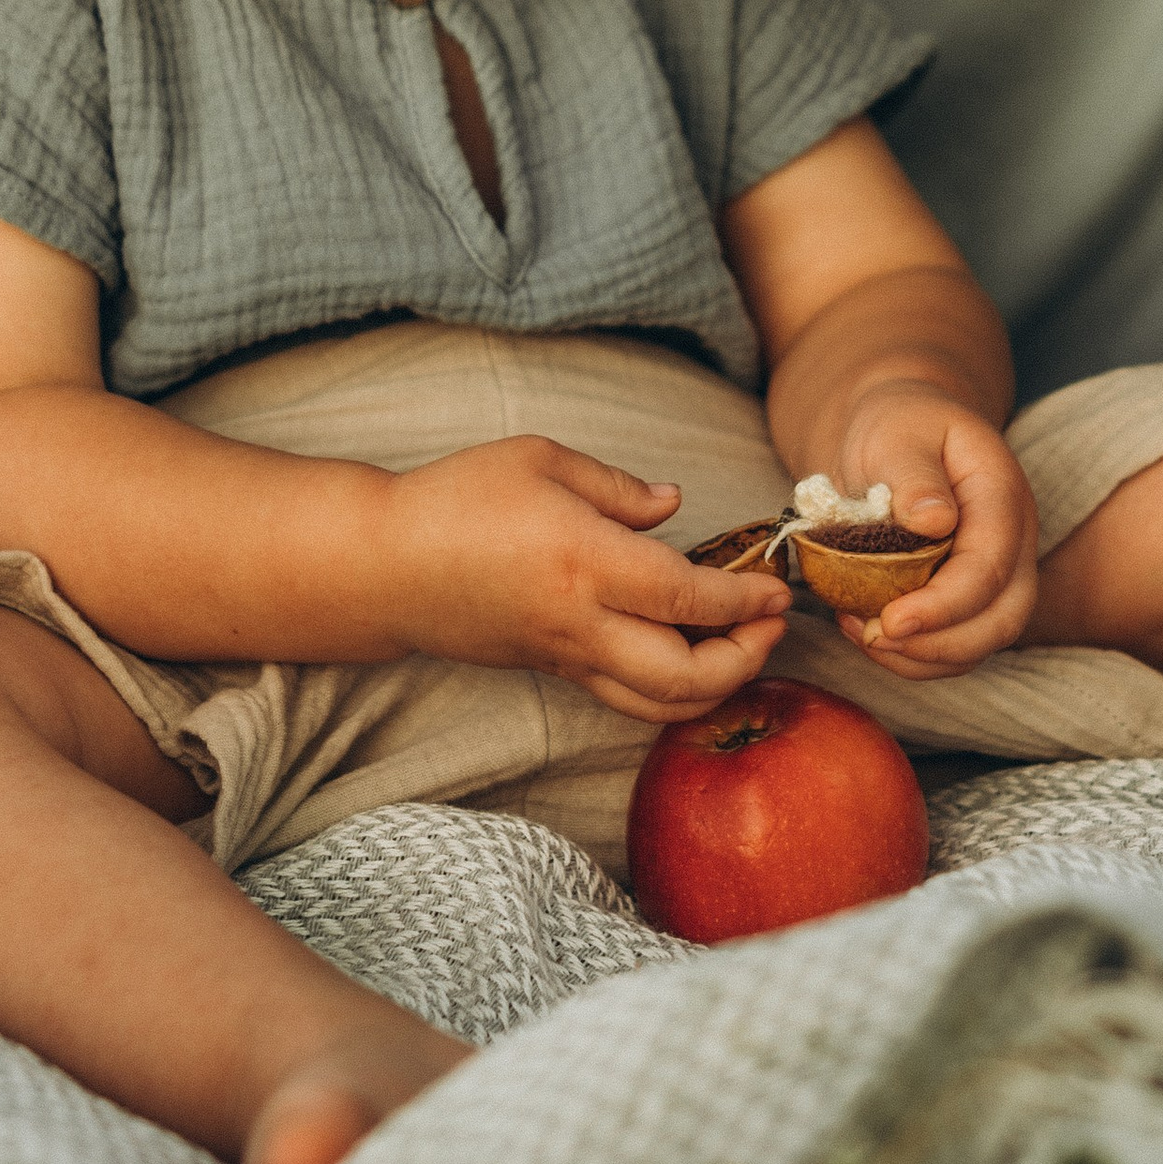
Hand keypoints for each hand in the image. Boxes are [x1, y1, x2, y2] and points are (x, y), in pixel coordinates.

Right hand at [373, 436, 791, 725]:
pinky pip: (626, 697)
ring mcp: (565, 656)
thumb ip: (617, 487)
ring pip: (657, 703)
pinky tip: (691, 655)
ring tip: (742, 646)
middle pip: (685, 676)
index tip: (778, 587)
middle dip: (745, 658)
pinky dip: (672, 691)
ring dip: (715, 686)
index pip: (689, 599)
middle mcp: (580, 622)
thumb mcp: (540, 460)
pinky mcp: (551, 670)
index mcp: (585, 561)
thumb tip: (674, 506)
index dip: (745, 600)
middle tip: (771, 622)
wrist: (384, 566)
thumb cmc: (458, 499)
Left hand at [823, 386, 1036, 674]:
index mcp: (1001, 495)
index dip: (945, 605)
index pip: (990, 566)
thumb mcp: (898, 431)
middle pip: (1002, 617)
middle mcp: (1013, 541)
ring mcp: (998, 573)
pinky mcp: (970, 596)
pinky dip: (914, 655)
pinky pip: (955, 644)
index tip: (891, 622)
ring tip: (862, 635)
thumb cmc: (899, 426)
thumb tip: (934, 522)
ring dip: (924, 656)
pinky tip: (866, 632)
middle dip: (940, 644)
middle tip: (873, 636)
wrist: (901, 430)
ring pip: (982, 641)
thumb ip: (913, 473)